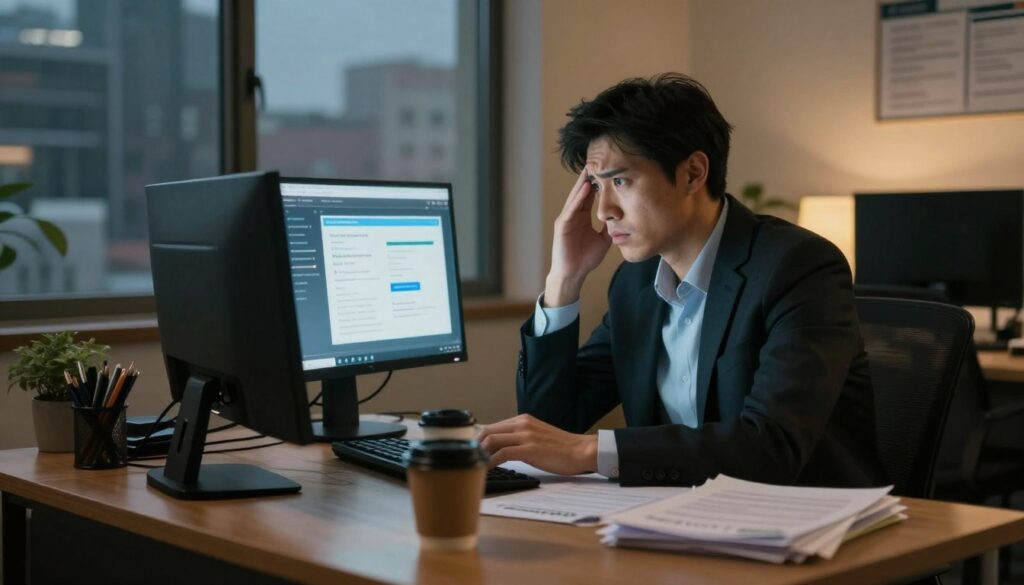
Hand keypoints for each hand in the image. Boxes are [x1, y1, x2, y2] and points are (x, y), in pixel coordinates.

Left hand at [477, 414, 597, 475]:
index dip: (479, 440)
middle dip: (474, 446)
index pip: (493, 427)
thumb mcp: (537, 436)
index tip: (472, 452)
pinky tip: (486, 470)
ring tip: (474, 466)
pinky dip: (490, 462)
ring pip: (492, 440)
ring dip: (480, 454)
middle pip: (488, 431)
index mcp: (523, 420)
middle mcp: (522, 424)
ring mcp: (526, 436)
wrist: (582, 450)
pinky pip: (502, 453)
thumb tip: (502, 449)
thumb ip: (520, 438)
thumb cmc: (562, 448)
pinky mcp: (530, 449)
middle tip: (468, 460)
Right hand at [545, 168, 611, 306]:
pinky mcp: (562, 225)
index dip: (598, 183)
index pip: (590, 196)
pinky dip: (579, 197)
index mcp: (582, 217)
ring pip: (577, 197)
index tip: (607, 171)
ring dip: (583, 182)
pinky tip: (586, 187)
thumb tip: (621, 219)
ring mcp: (567, 218)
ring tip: (591, 168)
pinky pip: (572, 208)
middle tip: (598, 161)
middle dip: (589, 177)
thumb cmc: (585, 259)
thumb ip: (609, 228)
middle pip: (582, 192)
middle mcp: (573, 214)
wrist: (573, 274)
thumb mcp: (603, 240)